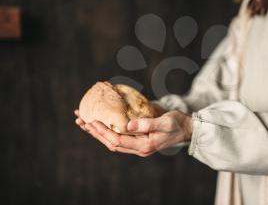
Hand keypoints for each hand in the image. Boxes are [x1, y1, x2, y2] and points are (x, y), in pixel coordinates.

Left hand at [74, 110, 191, 156]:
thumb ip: (148, 124)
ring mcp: (137, 146)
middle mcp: (138, 148)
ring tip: (85, 122)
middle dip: (95, 132)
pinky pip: (118, 138)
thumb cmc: (176, 124)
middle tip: (80, 120)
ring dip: (98, 132)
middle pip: (111, 143)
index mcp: (143, 146)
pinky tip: (101, 124)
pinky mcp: (138, 141)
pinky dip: (107, 131)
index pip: (117, 140)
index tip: (91, 121)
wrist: (185, 129)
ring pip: (112, 141)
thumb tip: (128, 125)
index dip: (103, 131)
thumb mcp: (164, 122)